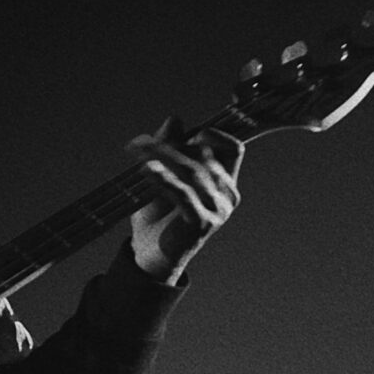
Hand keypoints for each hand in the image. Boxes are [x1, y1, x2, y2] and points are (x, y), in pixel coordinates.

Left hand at [125, 121, 242, 283]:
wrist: (150, 255)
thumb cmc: (158, 214)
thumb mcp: (163, 176)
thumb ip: (170, 148)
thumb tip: (175, 119)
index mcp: (225, 182)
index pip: (234, 149)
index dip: (214, 135)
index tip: (187, 135)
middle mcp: (228, 195)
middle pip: (204, 157)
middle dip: (171, 146)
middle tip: (140, 143)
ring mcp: (218, 210)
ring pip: (193, 172)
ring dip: (163, 158)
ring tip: (139, 152)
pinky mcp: (203, 223)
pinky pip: (184, 193)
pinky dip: (164, 179)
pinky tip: (146, 170)